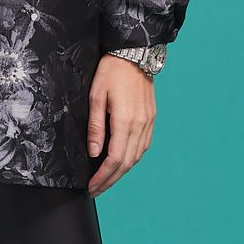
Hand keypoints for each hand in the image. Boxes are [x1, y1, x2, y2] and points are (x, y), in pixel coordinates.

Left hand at [86, 56, 155, 193]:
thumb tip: (93, 152)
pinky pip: (143, 146)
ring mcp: (148, 123)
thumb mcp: (96, 97)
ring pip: (136, 157)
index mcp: (126, 121)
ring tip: (106, 180)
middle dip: (110, 180)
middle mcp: (141, 125)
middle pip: (126, 163)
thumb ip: (95, 127)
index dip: (103, 177)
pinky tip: (122, 163)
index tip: (92, 187)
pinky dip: (132, 159)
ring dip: (121, 172)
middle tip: (96, 190)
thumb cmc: (111, 72)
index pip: (114, 159)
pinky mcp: (151, 119)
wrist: (134, 54)